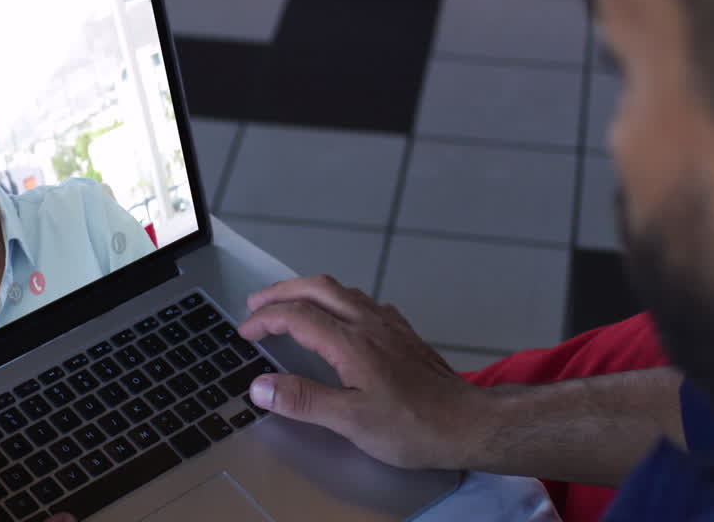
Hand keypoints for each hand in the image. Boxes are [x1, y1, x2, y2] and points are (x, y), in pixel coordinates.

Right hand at [237, 275, 493, 469]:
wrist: (468, 423)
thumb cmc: (414, 426)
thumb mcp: (351, 421)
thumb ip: (304, 400)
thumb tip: (260, 386)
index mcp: (351, 342)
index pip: (296, 316)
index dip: (265, 320)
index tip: (245, 331)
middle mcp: (370, 324)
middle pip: (317, 288)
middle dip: (282, 291)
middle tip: (257, 304)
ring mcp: (389, 325)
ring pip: (342, 290)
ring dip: (309, 291)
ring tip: (289, 303)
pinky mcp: (404, 333)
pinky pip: (364, 301)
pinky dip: (338, 300)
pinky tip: (340, 317)